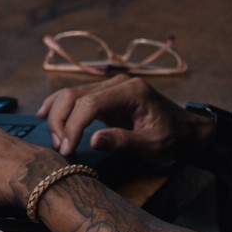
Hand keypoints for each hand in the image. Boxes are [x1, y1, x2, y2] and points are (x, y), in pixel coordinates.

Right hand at [38, 75, 208, 164]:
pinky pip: (77, 97)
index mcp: (131, 91)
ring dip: (58, 115)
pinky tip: (45, 114)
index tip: (67, 148)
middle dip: (61, 120)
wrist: (186, 131)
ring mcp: (110, 87)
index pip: (90, 102)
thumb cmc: (173, 138)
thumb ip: (123, 141)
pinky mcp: (106, 96)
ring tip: (56, 140)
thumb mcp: (152, 145)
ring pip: (72, 94)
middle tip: (60, 147)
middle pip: (75, 95)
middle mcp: (118, 83)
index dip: (74, 125)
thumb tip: (93, 140)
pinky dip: (60, 106)